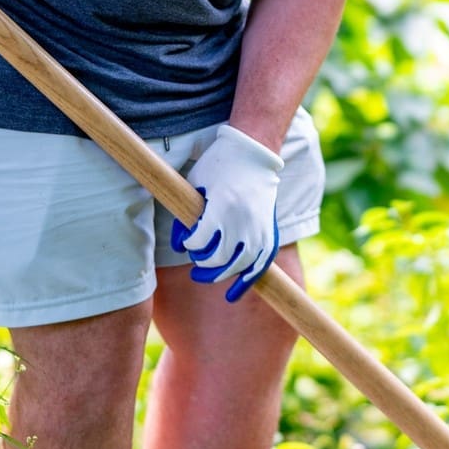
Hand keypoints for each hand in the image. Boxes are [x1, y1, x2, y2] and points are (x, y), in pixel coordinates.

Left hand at [171, 125, 283, 301]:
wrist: (254, 154)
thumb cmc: (219, 166)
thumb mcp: (195, 184)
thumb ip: (186, 215)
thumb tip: (179, 246)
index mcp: (223, 207)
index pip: (199, 242)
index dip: (188, 244)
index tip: (185, 240)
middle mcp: (243, 221)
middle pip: (217, 259)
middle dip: (201, 262)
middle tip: (195, 258)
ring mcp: (259, 228)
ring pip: (239, 265)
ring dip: (220, 275)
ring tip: (204, 276)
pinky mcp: (270, 231)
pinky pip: (261, 264)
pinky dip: (247, 281)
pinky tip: (232, 294)